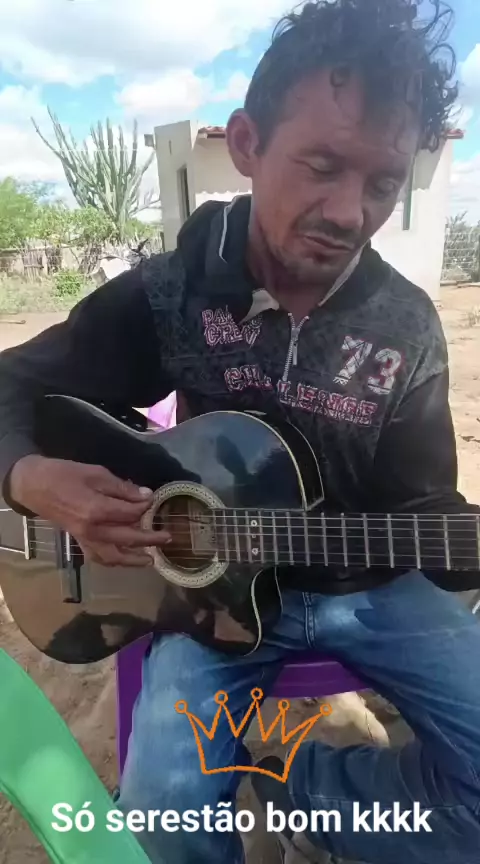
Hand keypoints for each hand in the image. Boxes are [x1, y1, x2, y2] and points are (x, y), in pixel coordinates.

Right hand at [9, 455, 170, 566]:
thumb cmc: (65, 474)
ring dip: (133, 560)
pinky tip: (125, 559)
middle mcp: (93, 530)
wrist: (35, 485)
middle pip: (128, 539)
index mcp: (97, 510)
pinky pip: (98, 557)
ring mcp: (85, 539)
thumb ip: (122, 488)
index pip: (131, 513)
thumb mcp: (96, 473)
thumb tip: (146, 495)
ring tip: (150, 560)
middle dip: (150, 539)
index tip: (153, 499)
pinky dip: (113, 561)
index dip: (145, 506)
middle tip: (168, 537)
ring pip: (113, 556)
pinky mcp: (79, 541)